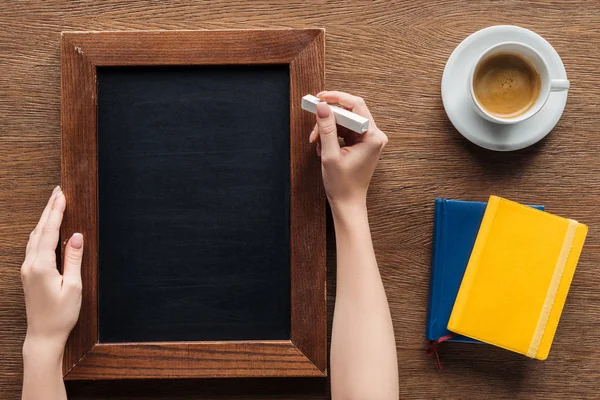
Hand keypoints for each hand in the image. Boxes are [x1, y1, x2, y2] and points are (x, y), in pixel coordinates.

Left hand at [21, 186, 83, 355]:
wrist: (43, 335)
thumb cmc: (61, 314)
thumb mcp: (74, 286)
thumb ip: (74, 259)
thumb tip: (76, 236)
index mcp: (41, 266)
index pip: (49, 231)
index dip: (56, 211)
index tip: (62, 195)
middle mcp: (30, 265)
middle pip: (39, 230)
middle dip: (49, 210)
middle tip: (58, 192)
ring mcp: (27, 269)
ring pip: (35, 237)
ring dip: (44, 219)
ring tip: (54, 205)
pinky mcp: (29, 274)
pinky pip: (34, 246)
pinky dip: (42, 232)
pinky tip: (47, 229)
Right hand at [308, 91, 387, 213]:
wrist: (348, 204)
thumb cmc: (343, 185)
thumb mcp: (330, 155)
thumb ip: (326, 128)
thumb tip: (322, 107)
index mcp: (372, 137)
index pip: (356, 106)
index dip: (336, 98)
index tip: (320, 97)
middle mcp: (374, 136)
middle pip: (349, 113)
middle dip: (328, 118)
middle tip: (313, 121)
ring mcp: (368, 140)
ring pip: (344, 122)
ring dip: (327, 128)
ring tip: (316, 142)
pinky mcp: (361, 144)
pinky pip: (345, 131)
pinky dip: (331, 136)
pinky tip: (323, 147)